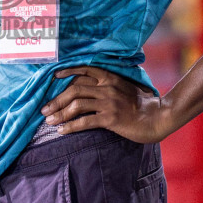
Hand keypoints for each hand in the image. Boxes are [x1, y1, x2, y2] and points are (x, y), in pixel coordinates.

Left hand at [41, 66, 170, 142]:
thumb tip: (90, 87)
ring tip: (50, 121)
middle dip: (56, 100)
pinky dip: (70, 126)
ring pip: (76, 105)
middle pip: (74, 90)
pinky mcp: (110, 118)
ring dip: (60, 114)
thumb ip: (109, 84)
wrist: (157, 117)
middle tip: (45, 110)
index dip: (67, 72)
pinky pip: (85, 121)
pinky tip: (62, 131)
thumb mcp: (125, 87)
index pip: (83, 70)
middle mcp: (107, 87)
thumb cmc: (141, 104)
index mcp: (110, 78)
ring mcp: (108, 103)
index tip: (53, 77)